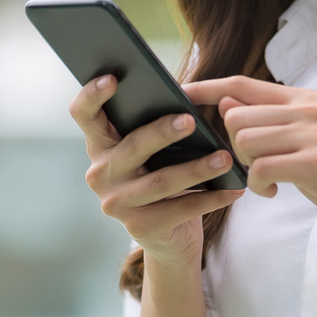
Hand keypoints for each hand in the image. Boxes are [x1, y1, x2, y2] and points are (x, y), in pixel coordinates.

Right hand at [69, 75, 245, 267]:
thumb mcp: (154, 152)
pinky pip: (180, 209)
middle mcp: (99, 174)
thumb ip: (155, 126)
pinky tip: (232, 188)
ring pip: (159, 181)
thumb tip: (184, 101)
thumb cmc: (163, 178)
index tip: (112, 78)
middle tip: (191, 120)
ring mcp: (116, 204)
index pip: (84, 115)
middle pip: (132, 147)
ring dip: (196, 169)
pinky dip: (210, 198)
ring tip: (225, 158)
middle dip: (162, 132)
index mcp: (100, 145)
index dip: (92, 96)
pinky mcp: (139, 229)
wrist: (169, 237)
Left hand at [184, 76, 316, 258]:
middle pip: (236, 117)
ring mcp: (314, 133)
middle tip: (256, 168)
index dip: (207, 87)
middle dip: (234, 149)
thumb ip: (267, 122)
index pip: (242, 84)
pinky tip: (276, 192)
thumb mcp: (300, 144)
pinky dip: (259, 186)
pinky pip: (260, 169)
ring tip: (269, 181)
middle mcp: (308, 109)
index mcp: (303, 99)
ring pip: (244, 142)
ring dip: (247, 169)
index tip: (181, 90)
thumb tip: (226, 103)